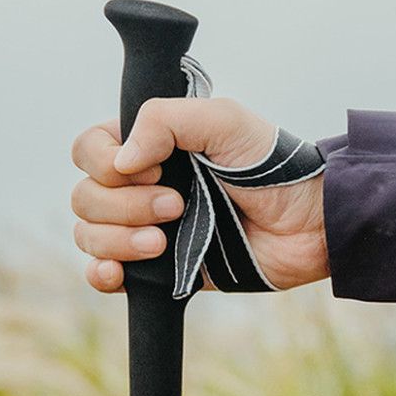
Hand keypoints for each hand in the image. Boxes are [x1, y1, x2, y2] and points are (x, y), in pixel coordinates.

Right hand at [70, 98, 327, 292]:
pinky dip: (102, 275)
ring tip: (163, 242)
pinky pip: (106, 275)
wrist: (310, 224)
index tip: (154, 167)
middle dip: (123, 206)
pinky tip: (119, 274)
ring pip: (90, 235)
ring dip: (117, 240)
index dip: (104, 162)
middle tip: (178, 205)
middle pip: (85, 197)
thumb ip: (163, 120)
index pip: (89, 150)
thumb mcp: (223, 120)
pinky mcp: (160, 270)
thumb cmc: (273, 165)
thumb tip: (119, 161)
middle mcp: (141, 185)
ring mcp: (147, 228)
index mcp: (150, 145)